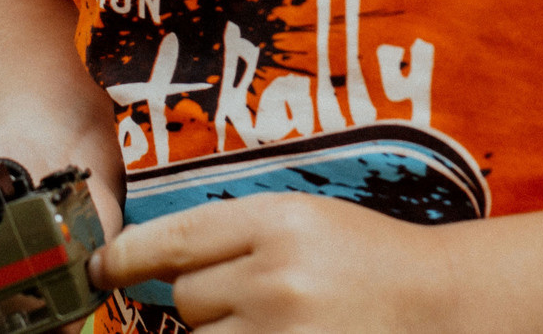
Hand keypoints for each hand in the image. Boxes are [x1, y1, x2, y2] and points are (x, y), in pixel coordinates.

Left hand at [88, 193, 452, 333]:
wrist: (440, 303)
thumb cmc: (367, 258)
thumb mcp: (302, 219)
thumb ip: (232, 234)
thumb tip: (150, 259)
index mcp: (277, 222)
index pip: (174, 241)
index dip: (126, 259)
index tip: (103, 269)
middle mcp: (275, 279)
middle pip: (187, 298)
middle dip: (209, 301)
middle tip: (261, 296)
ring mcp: (284, 333)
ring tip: (280, 321)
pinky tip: (273, 332)